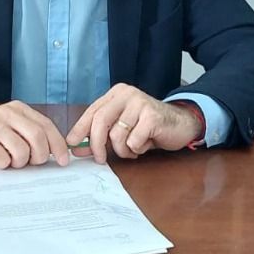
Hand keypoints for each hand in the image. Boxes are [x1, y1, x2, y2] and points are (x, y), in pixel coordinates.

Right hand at [0, 101, 70, 168]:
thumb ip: (28, 133)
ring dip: (19, 163)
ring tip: (9, 161)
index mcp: (19, 109)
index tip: (63, 160)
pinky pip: (2, 159)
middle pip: (37, 138)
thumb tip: (54, 153)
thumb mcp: (8, 125)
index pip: (46, 125)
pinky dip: (2, 165)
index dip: (57, 145)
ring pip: (21, 151)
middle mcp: (8, 114)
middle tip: (32, 164)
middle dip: (40, 156)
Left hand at [67, 84, 202, 163]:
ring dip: (123, 150)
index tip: (72, 144)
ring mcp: (140, 103)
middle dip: (96, 144)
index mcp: (116, 94)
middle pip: (100, 121)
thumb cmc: (148, 128)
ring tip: (134, 148)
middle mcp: (127, 94)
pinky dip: (137, 149)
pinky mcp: (152, 116)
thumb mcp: (122, 129)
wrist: (181, 124)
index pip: (92, 111)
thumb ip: (101, 136)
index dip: (80, 129)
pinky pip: (133, 141)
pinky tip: (146, 144)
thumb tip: (77, 148)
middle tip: (99, 159)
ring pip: (117, 135)